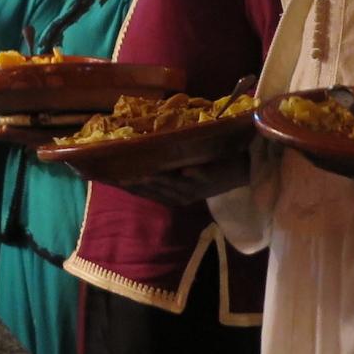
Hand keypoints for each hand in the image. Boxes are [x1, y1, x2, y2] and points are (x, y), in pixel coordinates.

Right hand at [120, 155, 250, 204]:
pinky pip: (203, 176)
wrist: (241, 170)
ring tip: (146, 174)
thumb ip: (165, 171)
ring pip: (177, 186)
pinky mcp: (213, 177)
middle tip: (122, 177)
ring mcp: (198, 187)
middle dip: (141, 186)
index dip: (131, 188)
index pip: (148, 194)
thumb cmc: (208, 169)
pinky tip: (186, 170)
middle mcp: (184, 195)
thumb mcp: (184, 174)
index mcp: (174, 195)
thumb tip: (140, 158)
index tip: (112, 180)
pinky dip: (195, 174)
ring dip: (162, 182)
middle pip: (159, 192)